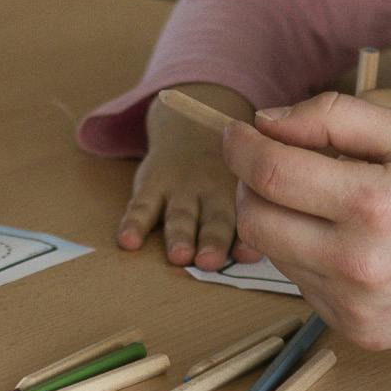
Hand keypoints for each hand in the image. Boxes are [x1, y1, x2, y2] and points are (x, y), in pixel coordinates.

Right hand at [120, 82, 254, 269]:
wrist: (190, 129)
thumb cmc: (228, 174)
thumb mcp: (247, 184)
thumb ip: (257, 215)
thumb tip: (262, 252)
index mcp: (243, 193)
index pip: (249, 214)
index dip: (248, 234)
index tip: (248, 253)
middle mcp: (213, 191)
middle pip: (216, 218)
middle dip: (214, 240)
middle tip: (211, 261)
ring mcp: (181, 189)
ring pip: (181, 215)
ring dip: (180, 235)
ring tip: (179, 254)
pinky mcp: (152, 185)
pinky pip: (141, 205)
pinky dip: (133, 223)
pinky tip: (128, 241)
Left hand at [225, 93, 390, 349]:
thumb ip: (336, 117)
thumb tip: (266, 121)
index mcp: (374, 204)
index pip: (269, 173)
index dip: (239, 147)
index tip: (235, 132)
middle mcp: (358, 263)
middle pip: (256, 220)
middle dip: (248, 184)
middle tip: (269, 163)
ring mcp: (356, 307)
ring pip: (275, 256)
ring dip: (279, 221)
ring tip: (321, 201)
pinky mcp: (359, 334)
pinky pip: (304, 287)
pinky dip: (308, 256)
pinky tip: (347, 241)